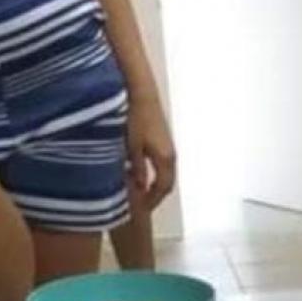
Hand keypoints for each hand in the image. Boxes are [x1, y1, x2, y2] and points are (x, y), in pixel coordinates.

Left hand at [126, 93, 176, 210]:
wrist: (141, 90)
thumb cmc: (134, 117)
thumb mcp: (131, 146)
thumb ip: (136, 169)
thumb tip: (139, 187)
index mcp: (165, 158)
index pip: (163, 188)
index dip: (152, 201)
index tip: (141, 209)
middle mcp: (170, 153)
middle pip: (166, 181)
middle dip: (154, 194)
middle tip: (140, 202)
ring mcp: (167, 144)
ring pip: (162, 170)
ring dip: (153, 181)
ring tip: (137, 188)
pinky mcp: (161, 136)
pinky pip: (159, 160)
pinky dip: (151, 169)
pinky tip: (136, 168)